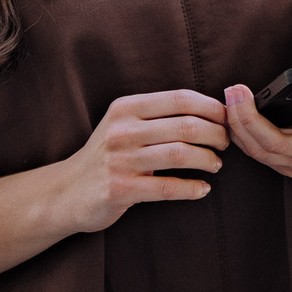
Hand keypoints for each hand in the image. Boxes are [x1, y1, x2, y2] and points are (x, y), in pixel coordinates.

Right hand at [49, 89, 228, 232]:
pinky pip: (168, 187)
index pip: (181, 99)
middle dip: (216, 134)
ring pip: (181, 154)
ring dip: (208, 160)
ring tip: (216, 164)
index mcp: (126, 108)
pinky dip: (192, 188)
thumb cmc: (106, 155)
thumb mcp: (123, 123)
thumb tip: (211, 109)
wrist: (65, 191)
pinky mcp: (120, 189)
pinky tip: (202, 189)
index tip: (227, 119)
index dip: (212, 107)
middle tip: (226, 143)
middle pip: (187, 126)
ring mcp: (120, 160)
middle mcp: (123, 130)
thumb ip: (157, 114)